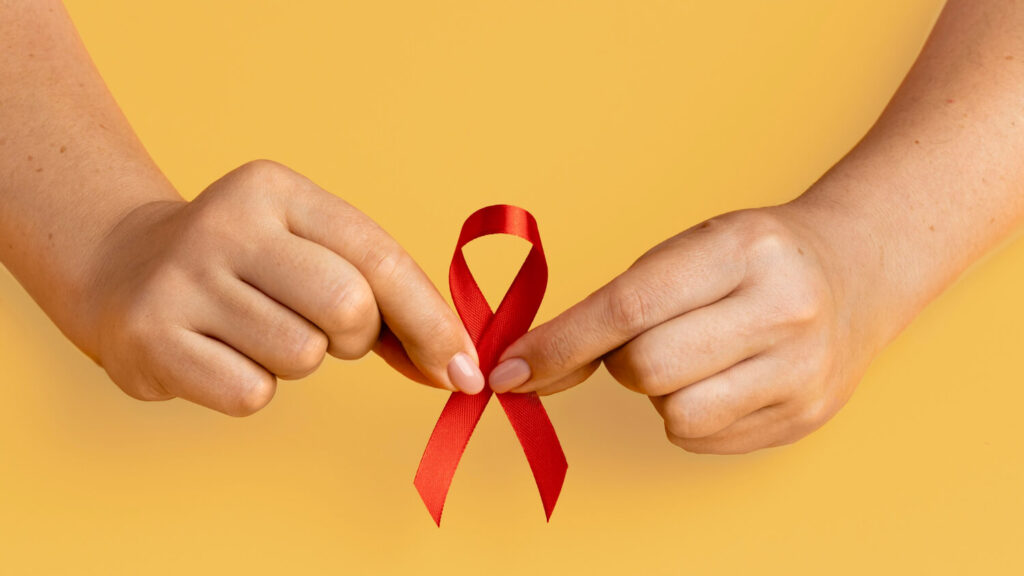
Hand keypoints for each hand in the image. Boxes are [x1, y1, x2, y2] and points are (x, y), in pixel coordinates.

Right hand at [81, 160, 483, 415]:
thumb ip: (385, 297)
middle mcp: (227, 224)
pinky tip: (221, 355)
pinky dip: (253, 388)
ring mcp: (182, 279)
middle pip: (349, 309)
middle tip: (323, 331)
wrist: (121, 268)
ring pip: (303, 356)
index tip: (463, 368)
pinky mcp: (152, 338)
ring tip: (258, 332)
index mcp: (277, 190)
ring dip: (298, 360)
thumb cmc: (246, 267)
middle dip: (355, 338)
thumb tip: (458, 367)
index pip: (379, 257)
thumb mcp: (309, 250)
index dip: (432, 320)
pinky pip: (252, 394)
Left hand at [487, 206, 883, 453]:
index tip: (511, 370)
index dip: (560, 344)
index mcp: (742, 249)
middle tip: (648, 339)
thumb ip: (615, 305)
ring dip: (660, 393)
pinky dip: (692, 415)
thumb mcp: (690, 249)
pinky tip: (722, 379)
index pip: (629, 307)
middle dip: (623, 363)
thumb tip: (528, 370)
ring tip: (696, 357)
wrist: (856, 271)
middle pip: (647, 369)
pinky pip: (703, 440)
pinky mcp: (803, 417)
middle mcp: (782, 309)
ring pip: (675, 415)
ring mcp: (801, 370)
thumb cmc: (753, 257)